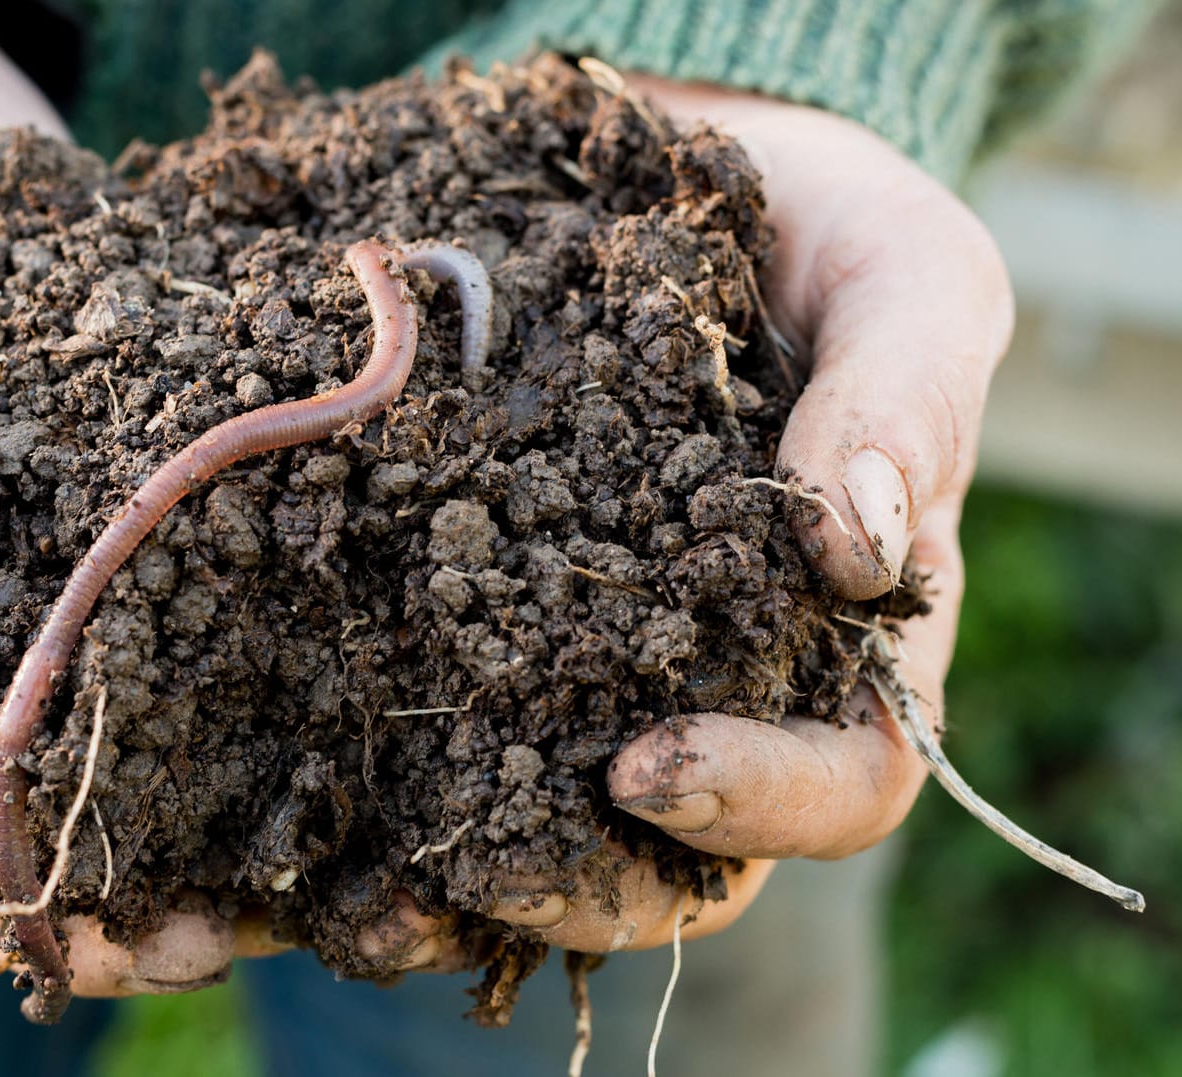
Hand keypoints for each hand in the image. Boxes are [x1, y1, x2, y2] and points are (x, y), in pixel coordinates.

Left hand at [362, 75, 1009, 966]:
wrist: (662, 184)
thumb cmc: (819, 232)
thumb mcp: (901, 279)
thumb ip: (903, 396)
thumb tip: (857, 550)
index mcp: (849, 638)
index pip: (843, 780)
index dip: (758, 803)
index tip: (641, 766)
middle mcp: (721, 683)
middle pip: (678, 860)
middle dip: (580, 885)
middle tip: (473, 869)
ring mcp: (590, 669)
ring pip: (542, 835)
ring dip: (450, 892)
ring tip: (351, 901)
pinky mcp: (475, 628)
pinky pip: (430, 740)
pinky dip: (363, 801)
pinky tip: (278, 817)